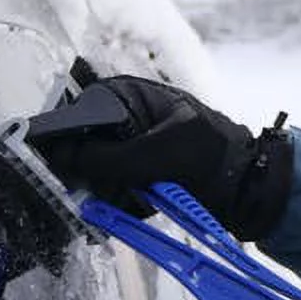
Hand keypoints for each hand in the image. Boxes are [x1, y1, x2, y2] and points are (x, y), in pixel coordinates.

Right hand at [26, 75, 292, 240]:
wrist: (249, 186)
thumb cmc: (212, 156)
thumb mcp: (160, 153)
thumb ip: (109, 157)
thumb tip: (61, 160)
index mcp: (124, 95)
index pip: (73, 115)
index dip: (58, 142)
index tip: (51, 168)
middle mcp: (120, 118)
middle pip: (79, 151)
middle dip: (97, 177)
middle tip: (123, 188)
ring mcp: (127, 148)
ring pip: (94, 178)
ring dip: (115, 194)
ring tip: (147, 195)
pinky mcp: (136, 174)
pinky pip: (114, 193)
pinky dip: (128, 204)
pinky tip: (151, 203)